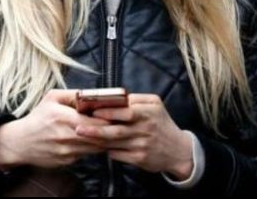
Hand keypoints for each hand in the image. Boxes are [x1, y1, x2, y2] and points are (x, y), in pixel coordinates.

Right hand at [0, 89, 108, 170]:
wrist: (20, 142)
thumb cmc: (37, 118)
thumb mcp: (51, 98)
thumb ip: (73, 95)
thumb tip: (93, 95)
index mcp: (63, 117)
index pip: (97, 122)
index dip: (109, 120)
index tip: (114, 116)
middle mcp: (66, 136)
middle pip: (100, 137)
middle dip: (110, 132)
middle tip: (116, 126)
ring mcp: (67, 151)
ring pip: (96, 148)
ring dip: (103, 141)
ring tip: (106, 133)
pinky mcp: (67, 162)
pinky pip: (86, 155)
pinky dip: (91, 148)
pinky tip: (89, 141)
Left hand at [75, 93, 193, 178]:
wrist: (179, 151)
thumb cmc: (161, 123)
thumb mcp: (155, 105)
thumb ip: (136, 99)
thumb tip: (115, 95)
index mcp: (148, 114)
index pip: (126, 112)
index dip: (108, 111)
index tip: (92, 110)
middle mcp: (145, 130)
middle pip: (116, 130)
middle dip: (95, 129)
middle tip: (78, 127)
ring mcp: (141, 146)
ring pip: (114, 143)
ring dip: (96, 140)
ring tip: (81, 135)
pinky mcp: (139, 160)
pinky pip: (118, 155)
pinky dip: (106, 150)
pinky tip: (96, 145)